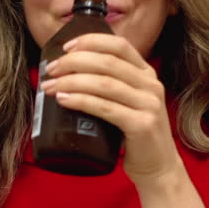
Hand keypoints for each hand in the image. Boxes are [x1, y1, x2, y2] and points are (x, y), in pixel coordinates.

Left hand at [39, 33, 183, 187]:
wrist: (157, 166)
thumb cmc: (133, 133)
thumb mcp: (126, 101)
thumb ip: (108, 84)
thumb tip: (66, 71)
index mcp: (146, 73)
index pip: (119, 45)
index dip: (91, 41)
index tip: (65, 47)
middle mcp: (151, 85)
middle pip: (107, 62)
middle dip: (74, 62)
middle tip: (51, 70)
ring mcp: (149, 105)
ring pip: (104, 84)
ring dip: (72, 81)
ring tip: (51, 86)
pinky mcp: (142, 125)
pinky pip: (105, 108)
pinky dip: (81, 101)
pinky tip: (64, 100)